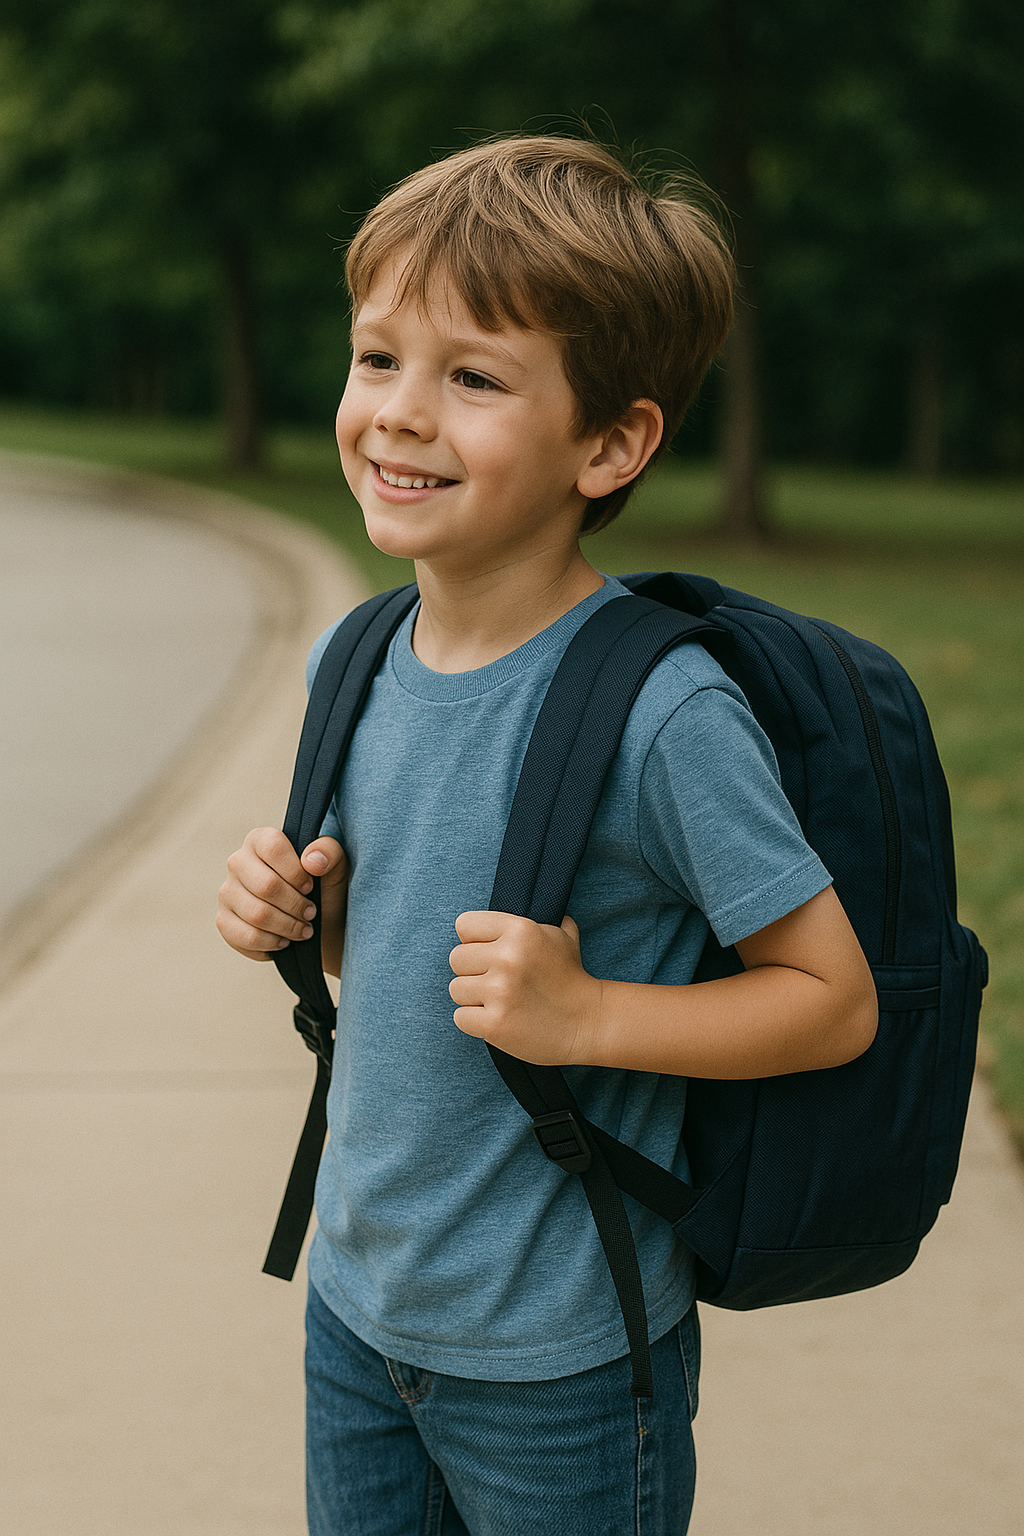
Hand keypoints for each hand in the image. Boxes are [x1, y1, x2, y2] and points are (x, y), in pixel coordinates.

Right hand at [217, 828, 348, 963]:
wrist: (316, 922)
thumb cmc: (323, 887)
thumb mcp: (335, 866)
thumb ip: (330, 853)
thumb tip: (312, 861)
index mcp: (261, 840)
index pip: (274, 849)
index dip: (296, 872)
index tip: (310, 886)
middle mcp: (238, 862)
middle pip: (266, 886)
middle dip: (296, 905)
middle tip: (311, 913)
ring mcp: (227, 892)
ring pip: (257, 914)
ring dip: (288, 927)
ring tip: (304, 930)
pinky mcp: (224, 920)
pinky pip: (246, 937)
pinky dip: (272, 943)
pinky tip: (284, 941)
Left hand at [448, 910, 600, 1065]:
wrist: (588, 1024)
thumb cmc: (571, 979)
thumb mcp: (562, 936)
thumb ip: (538, 919)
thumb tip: (533, 900)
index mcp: (520, 930)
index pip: (464, 925)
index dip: (475, 941)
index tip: (490, 954)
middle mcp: (507, 957)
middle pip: (456, 958)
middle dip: (473, 971)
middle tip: (498, 982)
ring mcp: (499, 991)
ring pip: (456, 989)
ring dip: (474, 998)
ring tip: (501, 1001)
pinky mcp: (494, 1024)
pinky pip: (460, 1017)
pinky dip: (476, 1022)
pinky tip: (500, 1019)